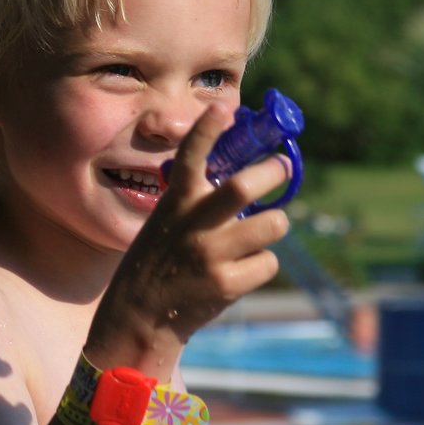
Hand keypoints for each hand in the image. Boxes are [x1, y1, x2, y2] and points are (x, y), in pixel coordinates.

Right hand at [87, 106, 292, 368]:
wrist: (140, 316)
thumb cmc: (161, 261)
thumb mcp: (167, 221)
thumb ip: (198, 201)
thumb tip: (249, 178)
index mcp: (176, 202)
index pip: (190, 155)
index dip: (208, 128)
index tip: (223, 108)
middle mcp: (193, 224)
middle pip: (244, 186)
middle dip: (272, 171)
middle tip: (282, 166)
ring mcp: (210, 255)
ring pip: (272, 224)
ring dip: (275, 224)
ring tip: (262, 230)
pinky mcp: (227, 284)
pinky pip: (268, 262)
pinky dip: (262, 264)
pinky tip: (242, 271)